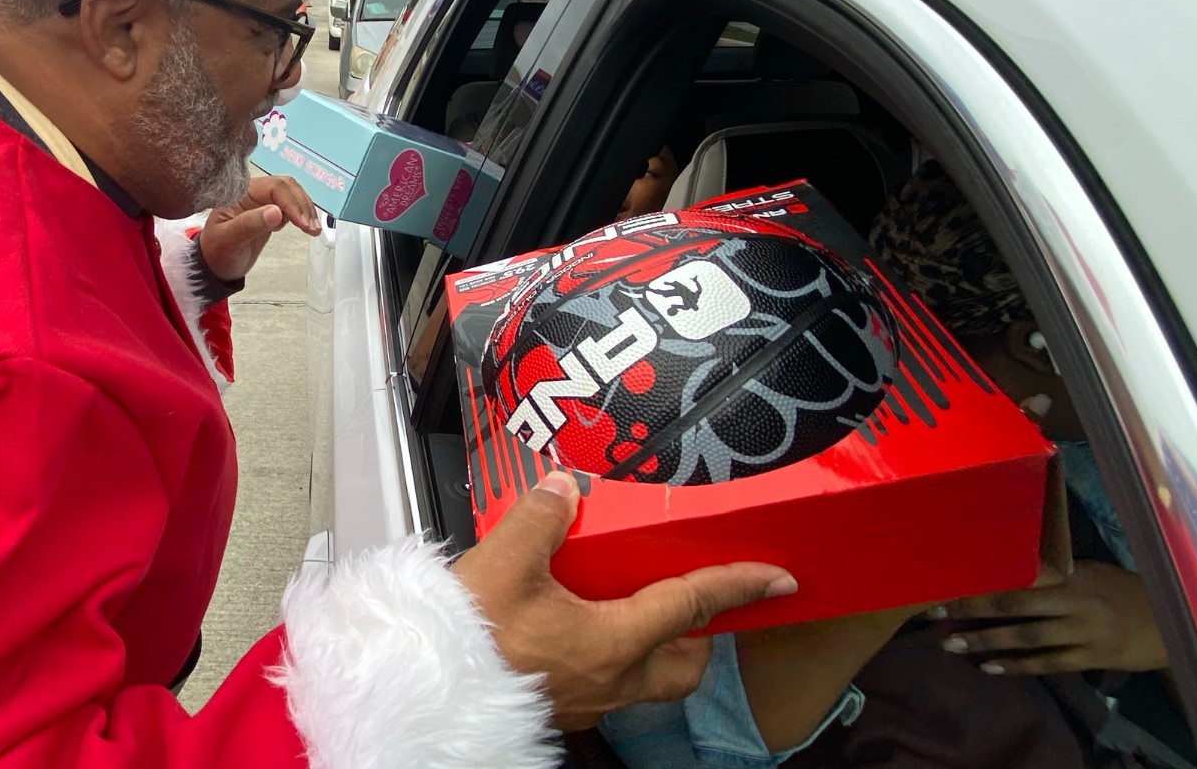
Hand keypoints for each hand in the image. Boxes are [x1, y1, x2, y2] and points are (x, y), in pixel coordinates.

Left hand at [197, 175, 319, 281]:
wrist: (214, 265)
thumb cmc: (216, 252)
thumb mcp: (228, 240)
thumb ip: (249, 224)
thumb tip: (276, 212)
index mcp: (241, 193)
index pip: (275, 187)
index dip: (292, 203)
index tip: (302, 223)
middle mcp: (252, 193)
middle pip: (287, 187)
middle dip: (302, 205)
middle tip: (311, 228)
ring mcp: (262, 202)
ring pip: (291, 196)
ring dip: (305, 210)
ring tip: (313, 230)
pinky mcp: (269, 213)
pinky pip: (290, 207)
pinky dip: (301, 215)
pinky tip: (304, 227)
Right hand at [452, 472, 796, 730]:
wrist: (421, 692)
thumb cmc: (466, 637)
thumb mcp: (503, 559)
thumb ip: (541, 516)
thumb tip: (563, 486)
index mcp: (612, 640)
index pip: (691, 607)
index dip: (736, 586)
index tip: (776, 578)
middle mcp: (609, 679)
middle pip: (682, 667)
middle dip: (699, 638)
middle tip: (693, 602)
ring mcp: (582, 703)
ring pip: (644, 683)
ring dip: (652, 652)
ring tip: (629, 612)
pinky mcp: (553, 709)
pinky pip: (601, 689)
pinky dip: (607, 662)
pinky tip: (574, 633)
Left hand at [940, 560, 1166, 674]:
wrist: (1174, 622)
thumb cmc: (1123, 590)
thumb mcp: (1089, 570)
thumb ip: (1052, 571)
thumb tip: (1003, 563)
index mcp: (1073, 573)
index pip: (1020, 573)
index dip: (984, 576)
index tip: (948, 576)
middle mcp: (1077, 601)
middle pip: (1015, 604)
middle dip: (972, 608)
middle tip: (934, 612)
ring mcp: (1084, 632)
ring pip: (1027, 637)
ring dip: (986, 641)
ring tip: (951, 644)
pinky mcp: (1092, 658)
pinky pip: (1048, 663)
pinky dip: (1017, 666)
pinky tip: (989, 667)